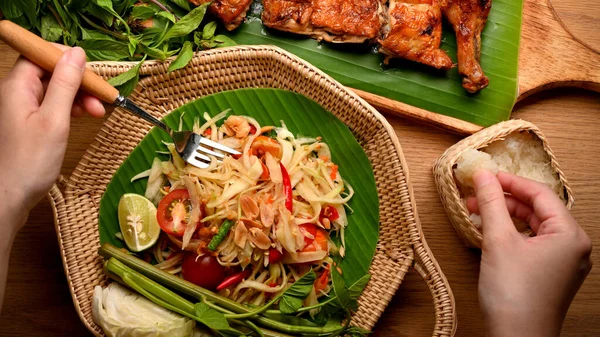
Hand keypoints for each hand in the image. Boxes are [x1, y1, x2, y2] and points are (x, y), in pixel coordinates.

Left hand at [0, 46, 104, 231]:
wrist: (10, 197)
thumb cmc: (30, 162)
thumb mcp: (55, 120)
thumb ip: (66, 84)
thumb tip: (77, 54)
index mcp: (17, 86)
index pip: (40, 55)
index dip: (66, 59)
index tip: (91, 72)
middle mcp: (16, 93)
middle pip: (50, 72)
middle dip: (78, 81)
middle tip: (101, 99)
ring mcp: (22, 108)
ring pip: (54, 89)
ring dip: (78, 96)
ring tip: (97, 112)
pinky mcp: (28, 123)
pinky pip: (52, 105)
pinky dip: (70, 109)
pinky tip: (83, 118)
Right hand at [467, 171, 591, 336]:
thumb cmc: (513, 293)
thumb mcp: (498, 240)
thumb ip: (491, 202)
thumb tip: (483, 175)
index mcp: (570, 235)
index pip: (541, 194)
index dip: (511, 181)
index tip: (485, 175)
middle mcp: (574, 247)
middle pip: (538, 209)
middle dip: (505, 199)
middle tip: (476, 193)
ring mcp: (564, 262)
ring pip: (533, 226)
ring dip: (505, 216)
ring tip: (476, 211)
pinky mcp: (551, 274)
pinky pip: (532, 243)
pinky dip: (511, 234)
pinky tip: (489, 231)